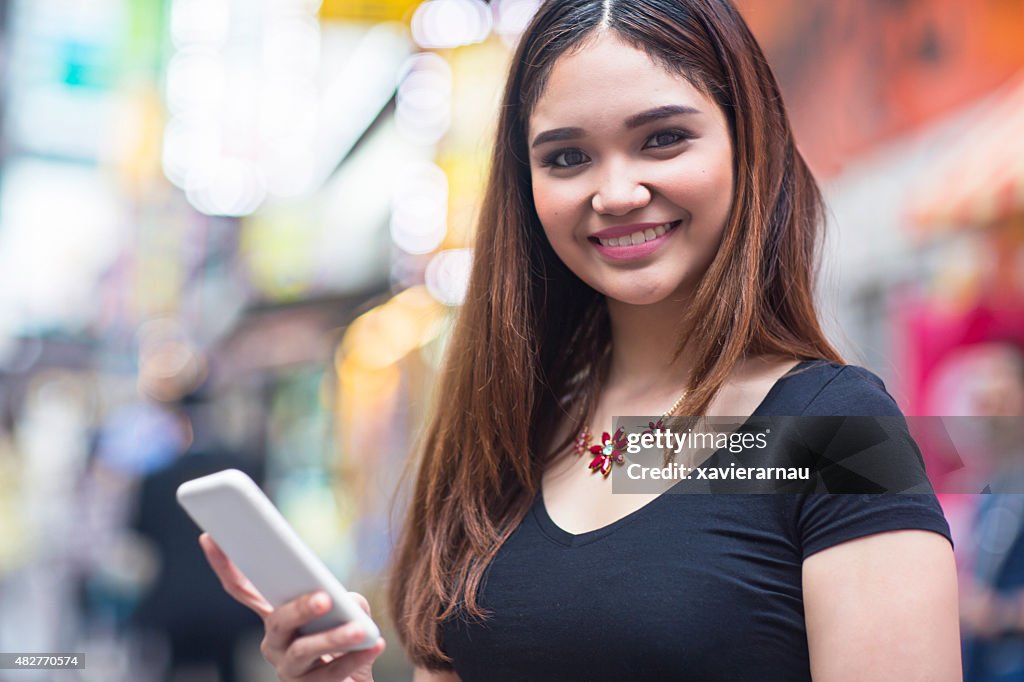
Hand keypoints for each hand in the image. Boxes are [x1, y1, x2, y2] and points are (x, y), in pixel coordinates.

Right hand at [199, 533, 385, 680]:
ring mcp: (287, 668)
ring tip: (361, 630)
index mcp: (276, 616)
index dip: (225, 565)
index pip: (243, 590)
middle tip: (324, 597)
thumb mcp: (348, 613)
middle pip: (279, 620)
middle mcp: (274, 642)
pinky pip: (330, 673)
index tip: (210, 536)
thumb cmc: (346, 641)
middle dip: (300, 607)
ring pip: (304, 650)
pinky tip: (374, 645)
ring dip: (335, 637)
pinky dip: (356, 657)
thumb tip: (348, 605)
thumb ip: (348, 602)